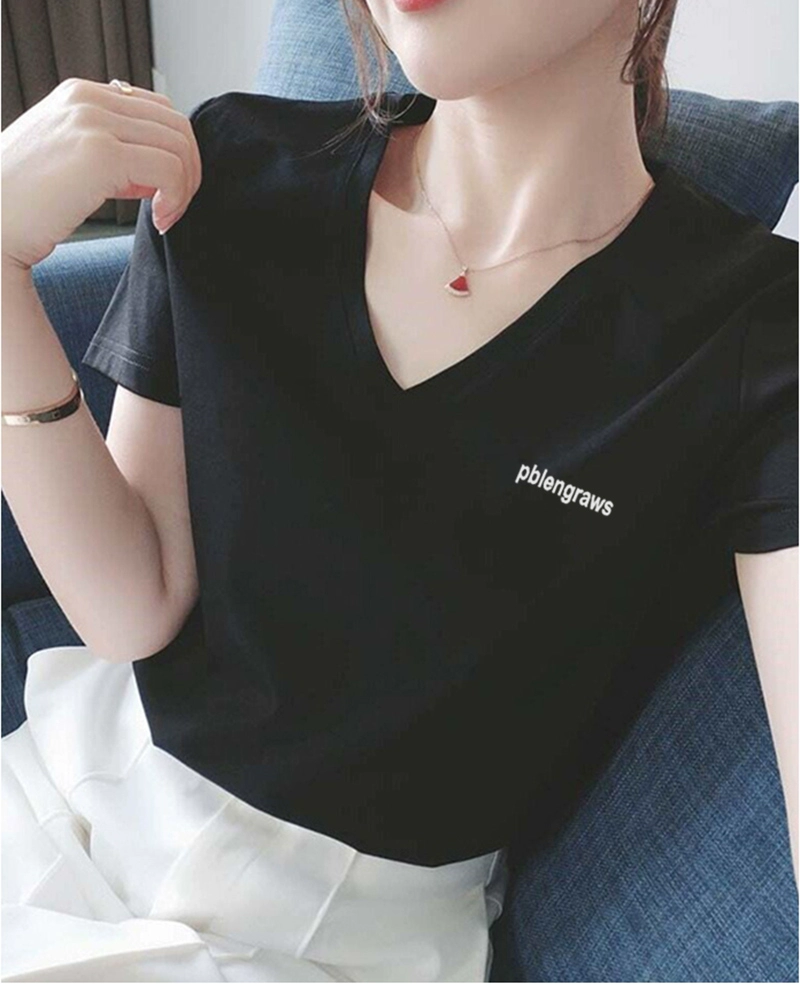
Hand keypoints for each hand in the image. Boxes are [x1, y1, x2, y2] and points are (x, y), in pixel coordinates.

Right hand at [1, 77, 201, 269]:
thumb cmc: (25, 202)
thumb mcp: (70, 159)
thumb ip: (111, 151)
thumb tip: (157, 168)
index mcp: (81, 94)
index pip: (157, 110)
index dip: (175, 152)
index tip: (165, 191)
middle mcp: (88, 99)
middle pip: (175, 125)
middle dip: (188, 170)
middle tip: (175, 207)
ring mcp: (93, 122)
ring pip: (178, 146)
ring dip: (185, 188)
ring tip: (166, 216)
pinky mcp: (101, 153)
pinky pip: (169, 170)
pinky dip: (176, 198)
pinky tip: (160, 220)